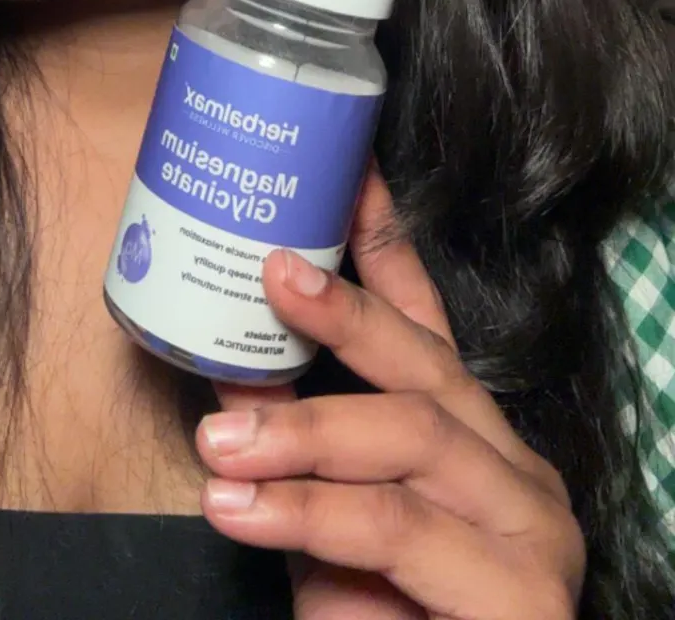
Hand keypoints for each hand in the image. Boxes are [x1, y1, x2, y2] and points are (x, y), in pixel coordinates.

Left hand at [196, 167, 584, 618]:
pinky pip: (400, 531)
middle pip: (427, 370)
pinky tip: (239, 507)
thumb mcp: (327, 533)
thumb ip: (299, 460)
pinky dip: (311, 512)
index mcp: (474, 448)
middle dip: (346, 312)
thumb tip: (221, 380)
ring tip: (218, 437)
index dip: (387, 249)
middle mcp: (515, 474)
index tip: (347, 172)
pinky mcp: (523, 600)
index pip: (432, 331)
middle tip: (268, 272)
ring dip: (305, 428)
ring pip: (413, 439)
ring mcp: (531, 534)